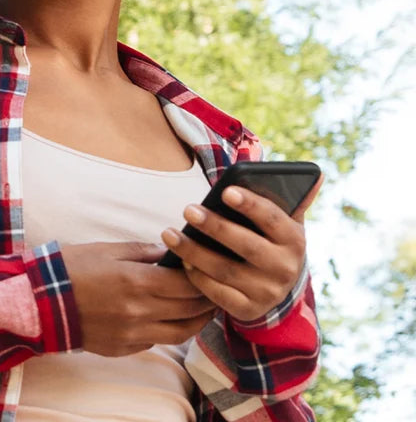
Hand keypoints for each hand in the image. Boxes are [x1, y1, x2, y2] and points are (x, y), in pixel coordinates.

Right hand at [61, 241, 216, 356]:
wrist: (41, 300)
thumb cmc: (72, 267)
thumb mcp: (108, 249)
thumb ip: (143, 251)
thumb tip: (169, 251)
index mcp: (137, 282)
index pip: (186, 284)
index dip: (203, 277)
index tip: (209, 268)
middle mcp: (140, 311)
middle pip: (189, 309)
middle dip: (207, 299)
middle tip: (215, 288)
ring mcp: (132, 334)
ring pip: (180, 333)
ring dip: (196, 321)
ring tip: (203, 308)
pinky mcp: (123, 348)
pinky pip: (156, 341)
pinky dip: (169, 330)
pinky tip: (170, 318)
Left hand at [160, 174, 322, 321]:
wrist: (277, 288)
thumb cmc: (271, 242)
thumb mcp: (285, 223)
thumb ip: (292, 199)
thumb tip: (315, 175)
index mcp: (294, 240)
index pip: (273, 219)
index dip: (251, 205)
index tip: (226, 191)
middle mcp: (284, 269)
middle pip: (245, 245)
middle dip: (214, 227)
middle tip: (188, 209)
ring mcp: (266, 292)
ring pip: (225, 270)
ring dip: (194, 251)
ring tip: (170, 233)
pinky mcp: (247, 310)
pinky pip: (216, 294)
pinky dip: (196, 277)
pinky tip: (181, 261)